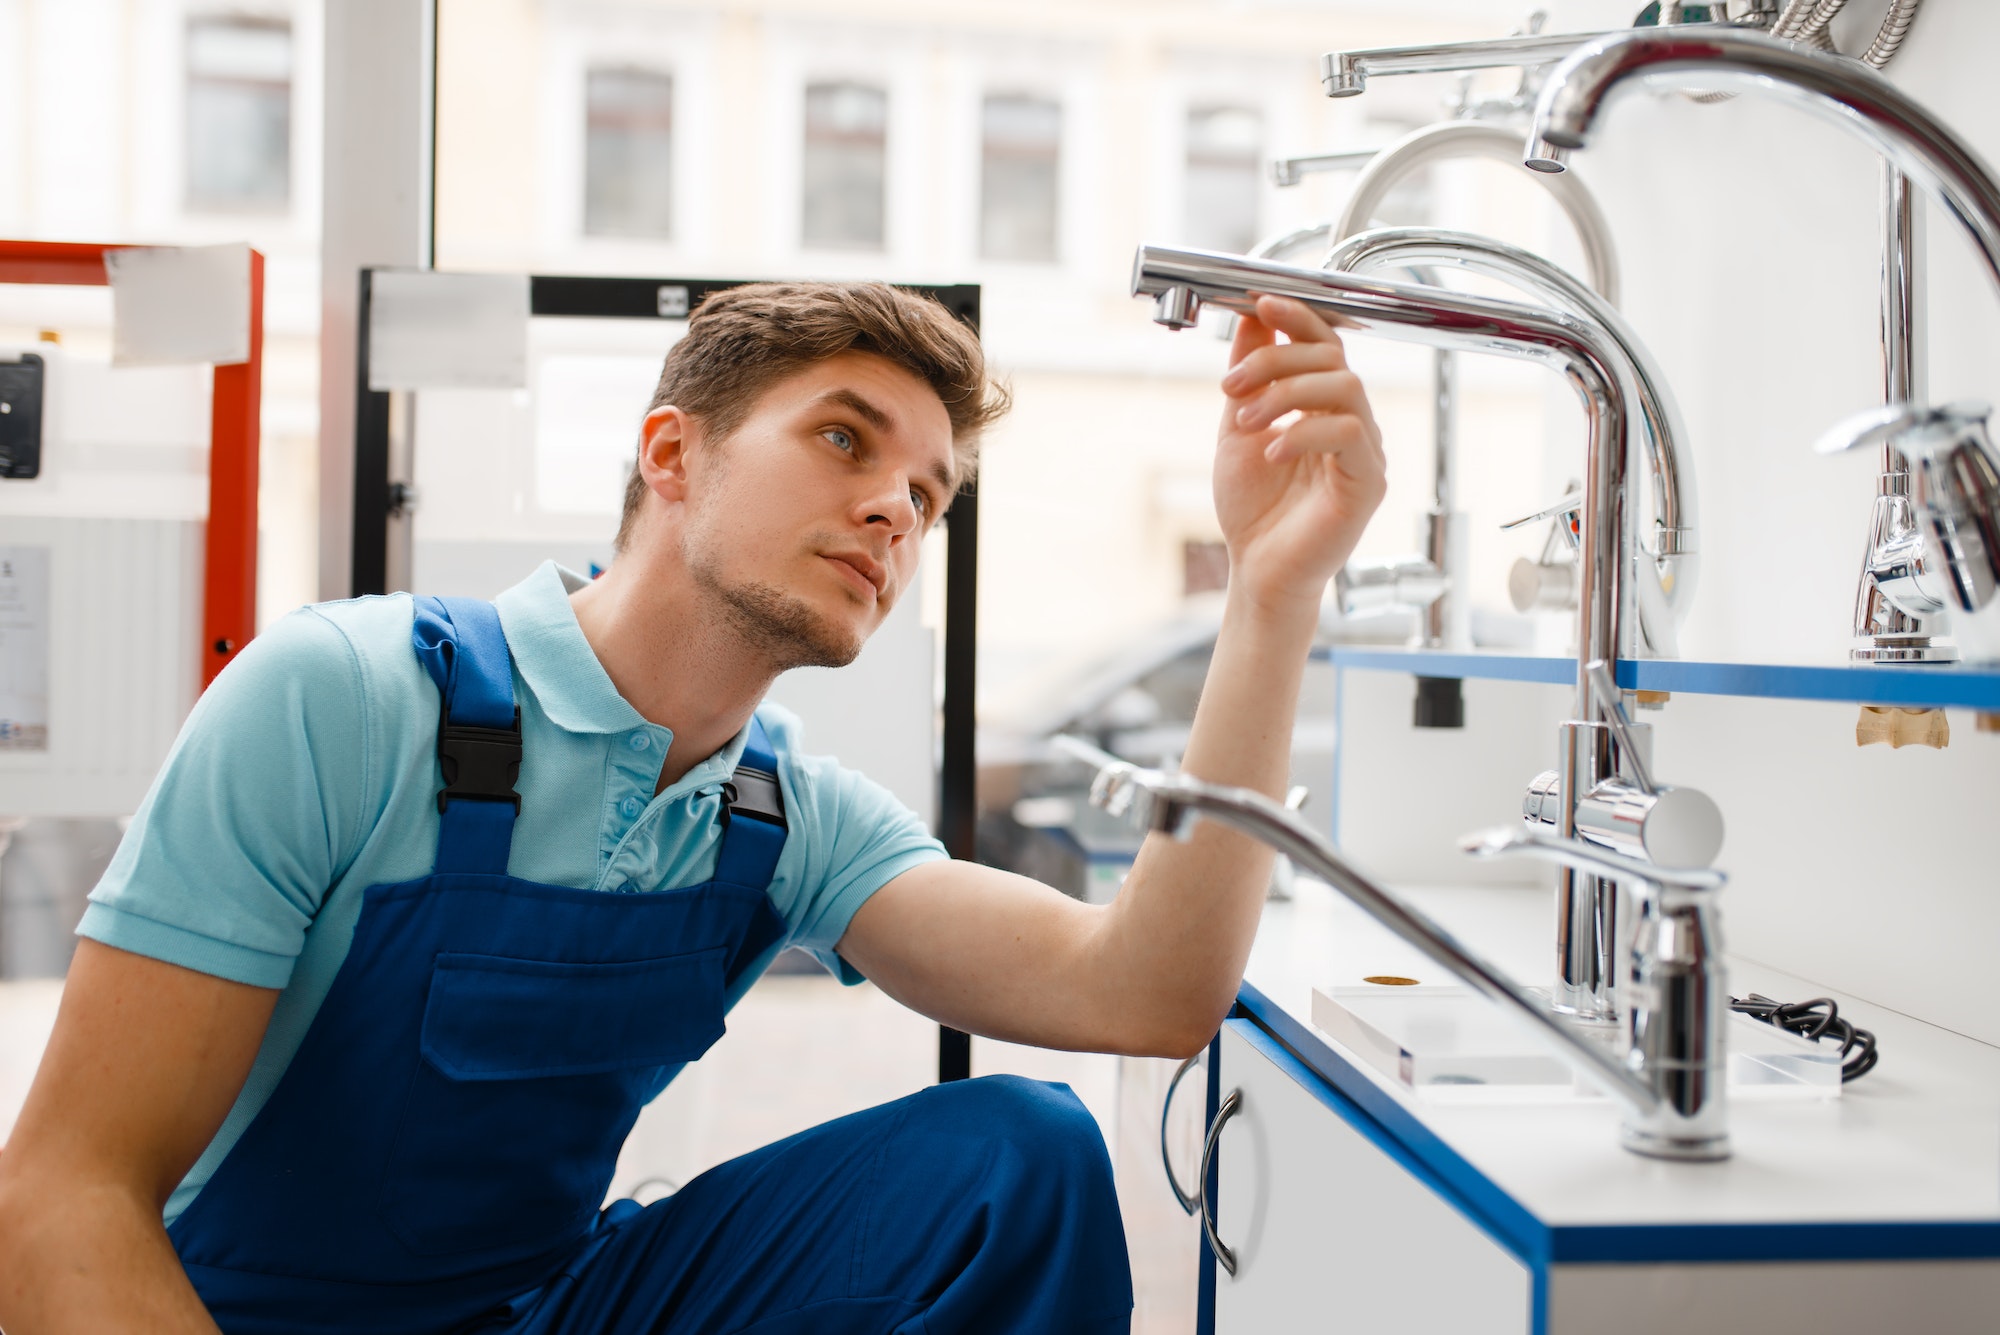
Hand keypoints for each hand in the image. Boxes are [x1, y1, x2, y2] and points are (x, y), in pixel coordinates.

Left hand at [1213, 295, 1386, 612]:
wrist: (1256, 569)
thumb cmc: (1253, 510)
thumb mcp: (1237, 428)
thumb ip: (1248, 376)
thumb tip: (1251, 319)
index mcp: (1322, 407)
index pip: (1324, 344)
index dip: (1298, 317)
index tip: (1261, 303)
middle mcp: (1350, 423)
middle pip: (1333, 359)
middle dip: (1275, 361)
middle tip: (1231, 385)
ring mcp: (1364, 451)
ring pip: (1344, 387)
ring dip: (1285, 393)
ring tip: (1247, 421)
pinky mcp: (1368, 482)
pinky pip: (1347, 434)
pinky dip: (1303, 433)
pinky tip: (1271, 452)